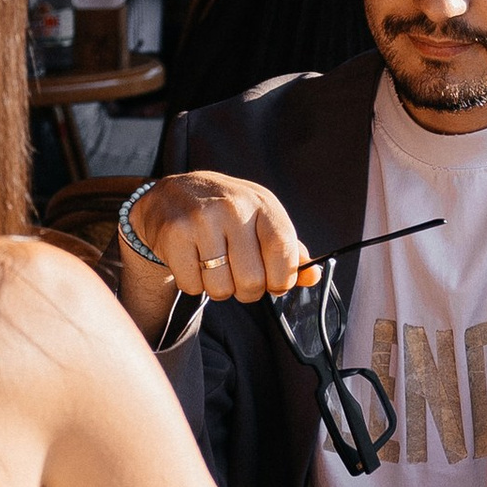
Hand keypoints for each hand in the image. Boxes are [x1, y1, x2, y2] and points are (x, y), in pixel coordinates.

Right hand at [122, 170, 312, 305]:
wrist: (172, 195)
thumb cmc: (224, 212)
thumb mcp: (261, 220)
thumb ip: (288, 250)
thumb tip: (313, 276)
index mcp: (261, 203)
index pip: (283, 251)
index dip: (282, 278)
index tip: (276, 284)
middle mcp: (233, 207)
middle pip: (252, 279)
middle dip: (248, 290)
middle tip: (238, 277)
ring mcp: (202, 220)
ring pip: (221, 288)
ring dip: (219, 289)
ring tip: (213, 268)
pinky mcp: (175, 235)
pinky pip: (193, 285)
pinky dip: (194, 284)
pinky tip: (193, 262)